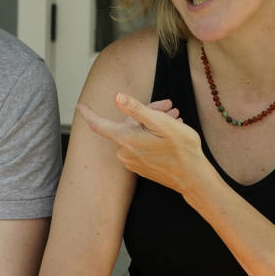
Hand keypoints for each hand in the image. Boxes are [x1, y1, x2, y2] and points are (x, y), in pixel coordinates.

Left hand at [77, 93, 207, 194]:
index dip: (89, 113)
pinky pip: (142, 146)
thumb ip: (135, 109)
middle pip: (128, 125)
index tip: (80, 105)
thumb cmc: (181, 148)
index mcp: (126, 139)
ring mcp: (132, 162)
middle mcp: (124, 153)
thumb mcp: (160, 122)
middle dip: (147, 112)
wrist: (193, 177)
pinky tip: (170, 133)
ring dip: (153, 124)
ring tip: (175, 118)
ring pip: (137, 134)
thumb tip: (117, 97)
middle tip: (170, 107)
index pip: (99, 124)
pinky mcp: (141, 168)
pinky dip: (153, 136)